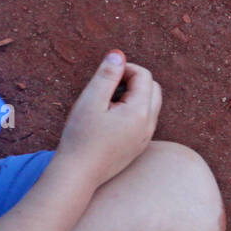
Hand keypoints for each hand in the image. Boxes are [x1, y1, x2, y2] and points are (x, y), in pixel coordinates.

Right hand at [59, 52, 161, 188]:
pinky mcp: (138, 147)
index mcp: (140, 112)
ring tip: (105, 105)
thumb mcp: (91, 100)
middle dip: (132, 81)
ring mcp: (145, 138)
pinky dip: (131, 112)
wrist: (78, 175)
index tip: (103, 77)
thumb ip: (106, 75)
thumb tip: (118, 54)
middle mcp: (149, 125)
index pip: (144, 76)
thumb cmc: (80, 137)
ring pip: (149, 105)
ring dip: (132, 96)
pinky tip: (108, 121)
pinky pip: (143, 120)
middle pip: (152, 88)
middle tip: (107, 89)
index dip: (124, 69)